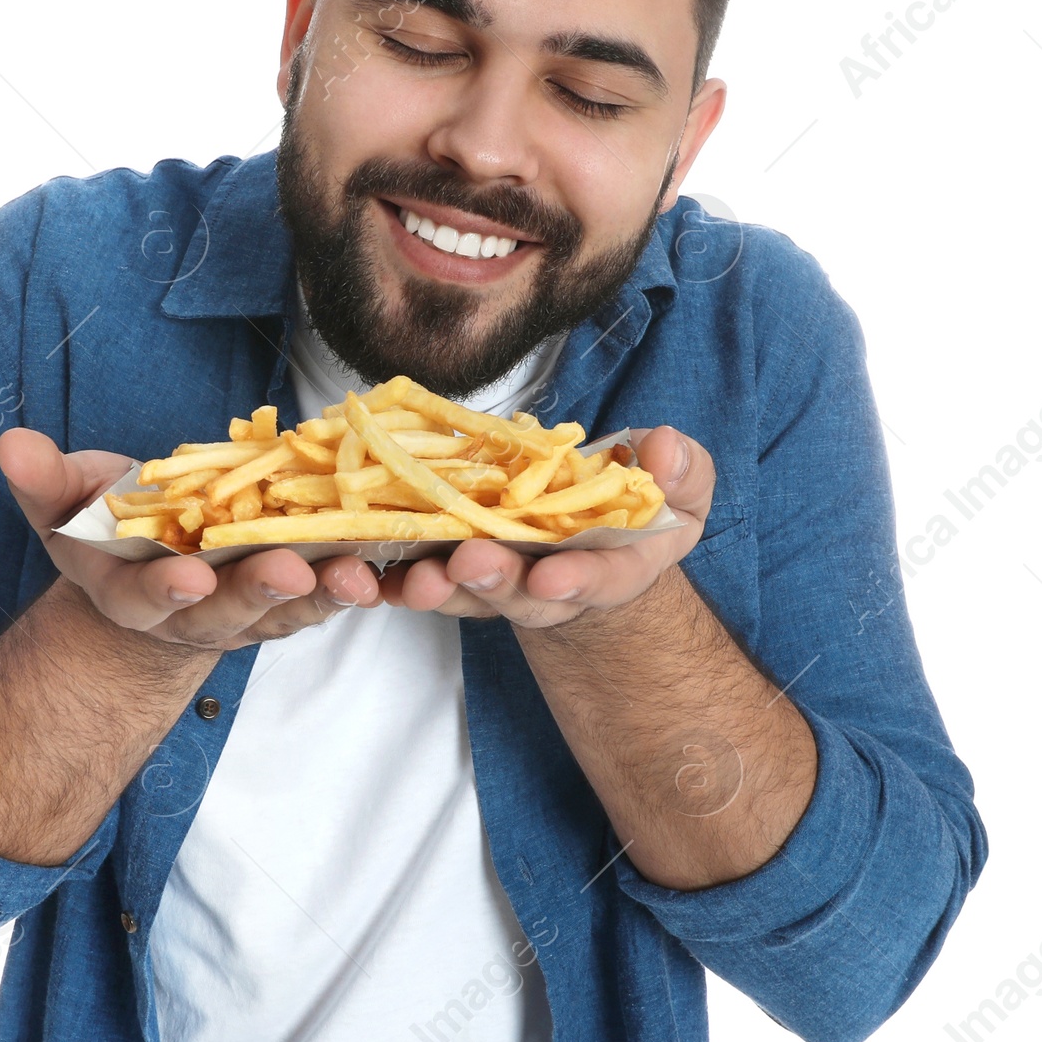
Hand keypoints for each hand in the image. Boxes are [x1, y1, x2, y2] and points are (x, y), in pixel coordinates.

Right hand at [0, 428, 381, 650]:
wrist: (155, 565)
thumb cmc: (106, 529)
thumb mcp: (65, 504)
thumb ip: (43, 480)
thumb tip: (12, 444)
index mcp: (134, 594)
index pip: (149, 596)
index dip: (167, 589)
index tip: (187, 577)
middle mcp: (197, 614)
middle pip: (230, 611)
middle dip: (259, 592)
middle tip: (290, 572)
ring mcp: (252, 609)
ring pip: (291, 608)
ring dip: (327, 594)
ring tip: (361, 575)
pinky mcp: (297, 594)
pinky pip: (331, 591)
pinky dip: (362, 581)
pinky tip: (394, 563)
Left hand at [377, 426, 713, 626]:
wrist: (591, 537)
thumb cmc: (641, 510)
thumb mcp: (679, 492)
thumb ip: (682, 474)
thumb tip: (666, 447)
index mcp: (610, 567)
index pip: (597, 579)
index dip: (575, 580)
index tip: (552, 578)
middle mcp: (548, 585)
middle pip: (519, 593)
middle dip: (494, 580)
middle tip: (469, 564)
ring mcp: (496, 581)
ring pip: (462, 592)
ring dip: (433, 587)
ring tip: (409, 579)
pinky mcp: (452, 569)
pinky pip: (417, 579)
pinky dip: (387, 581)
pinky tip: (358, 575)